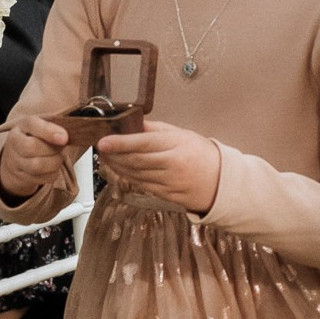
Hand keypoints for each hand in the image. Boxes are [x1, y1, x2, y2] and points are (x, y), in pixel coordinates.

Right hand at [0, 115, 79, 204]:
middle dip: (53, 149)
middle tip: (62, 145)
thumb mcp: (43, 124)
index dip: (49, 131)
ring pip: (37, 165)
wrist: (17, 155)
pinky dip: (53, 173)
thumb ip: (56, 125)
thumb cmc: (35, 136)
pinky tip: (52, 166)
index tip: (65, 137)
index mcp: (23, 125)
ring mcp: (16, 161)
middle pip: (33, 147)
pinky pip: (43, 178)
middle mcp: (15, 142)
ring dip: (55, 162)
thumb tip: (73, 130)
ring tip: (58, 156)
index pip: (33, 125)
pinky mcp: (22, 176)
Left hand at [94, 120, 223, 212]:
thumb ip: (156, 130)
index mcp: (176, 146)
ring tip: (106, 156)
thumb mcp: (182, 134)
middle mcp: (171, 165)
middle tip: (99, 148)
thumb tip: (131, 123)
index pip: (144, 144)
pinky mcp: (164, 195)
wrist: (219, 182)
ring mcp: (167, 183)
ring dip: (116, 166)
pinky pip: (140, 184)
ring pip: (135, 175)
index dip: (121, 143)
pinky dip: (126, 176)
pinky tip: (119, 168)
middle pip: (135, 161)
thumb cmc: (200, 153)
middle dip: (113, 155)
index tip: (103, 142)